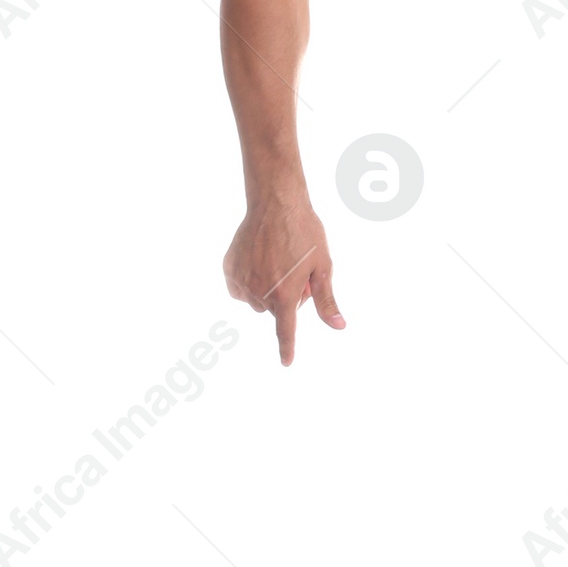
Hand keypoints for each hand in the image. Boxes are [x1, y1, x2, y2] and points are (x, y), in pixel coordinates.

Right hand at [223, 195, 343, 365]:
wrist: (276, 204)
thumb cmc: (305, 234)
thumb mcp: (322, 267)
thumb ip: (326, 301)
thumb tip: (338, 326)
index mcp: (285, 295)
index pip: (286, 331)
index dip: (286, 348)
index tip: (286, 362)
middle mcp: (259, 293)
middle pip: (273, 309)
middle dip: (284, 296)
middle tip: (294, 270)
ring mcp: (241, 281)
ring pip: (255, 299)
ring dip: (266, 288)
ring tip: (277, 260)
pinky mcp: (229, 269)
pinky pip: (239, 287)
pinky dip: (248, 281)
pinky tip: (258, 260)